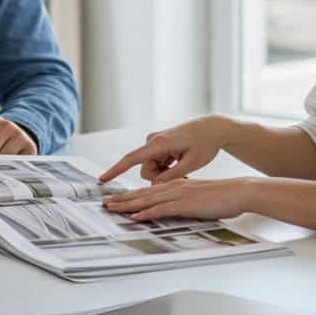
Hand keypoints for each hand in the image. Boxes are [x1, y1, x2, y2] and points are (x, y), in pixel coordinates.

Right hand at [99, 117, 228, 183]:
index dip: (116, 170)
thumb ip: (172, 176)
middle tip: (183, 175)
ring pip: (151, 167)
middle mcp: (153, 141)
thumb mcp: (192, 163)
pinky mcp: (159, 144)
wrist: (213, 128)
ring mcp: (155, 142)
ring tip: (183, 168)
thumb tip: (155, 186)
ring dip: (164, 173)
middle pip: (145, 169)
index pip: (132, 158)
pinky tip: (180, 162)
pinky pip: (156, 162)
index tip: (102, 179)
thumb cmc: (205, 144)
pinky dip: (166, 167)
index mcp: (159, 143)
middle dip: (160, 177)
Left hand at [102, 177, 251, 221]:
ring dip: (127, 205)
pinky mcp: (185, 203)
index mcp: (176, 184)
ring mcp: (178, 194)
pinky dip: (146, 213)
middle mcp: (173, 186)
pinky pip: (161, 209)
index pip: (148, 191)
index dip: (131, 195)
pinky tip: (134, 217)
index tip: (117, 200)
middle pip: (142, 194)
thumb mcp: (199, 197)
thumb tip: (175, 209)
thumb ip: (185, 201)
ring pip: (146, 200)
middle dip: (122, 200)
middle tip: (105, 204)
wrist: (239, 191)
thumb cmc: (223, 197)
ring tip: (112, 209)